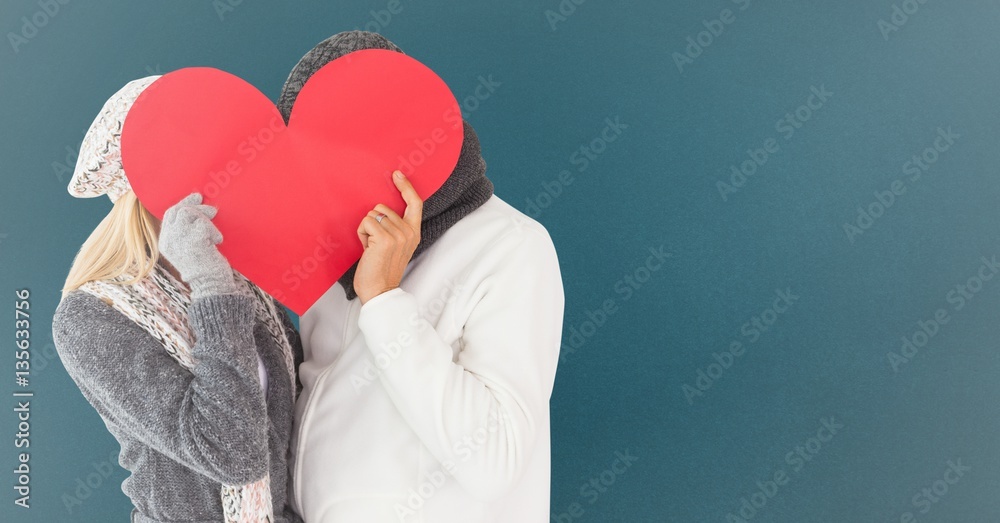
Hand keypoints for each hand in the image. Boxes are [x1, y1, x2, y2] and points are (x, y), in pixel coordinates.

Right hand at [158, 193, 239, 299]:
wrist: (211, 284)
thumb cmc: (205, 267)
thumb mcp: (189, 248)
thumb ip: (186, 232)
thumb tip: (197, 208)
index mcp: (165, 242)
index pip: (170, 214)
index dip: (184, 203)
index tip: (197, 198)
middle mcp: (169, 240)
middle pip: (179, 211)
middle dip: (197, 207)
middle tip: (213, 211)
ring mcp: (179, 240)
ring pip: (189, 213)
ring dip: (205, 220)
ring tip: (214, 234)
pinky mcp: (192, 241)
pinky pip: (203, 224)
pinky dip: (213, 231)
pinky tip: (217, 242)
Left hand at [354, 170, 422, 303]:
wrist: (379, 291)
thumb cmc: (382, 270)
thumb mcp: (397, 247)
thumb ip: (396, 229)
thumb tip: (382, 210)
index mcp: (414, 233)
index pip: (415, 203)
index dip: (406, 186)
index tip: (397, 174)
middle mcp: (408, 232)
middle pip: (384, 207)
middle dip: (374, 223)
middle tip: (375, 244)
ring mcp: (398, 235)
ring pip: (372, 214)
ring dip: (366, 229)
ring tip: (371, 247)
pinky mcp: (384, 239)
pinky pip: (366, 222)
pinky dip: (361, 234)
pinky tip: (366, 248)